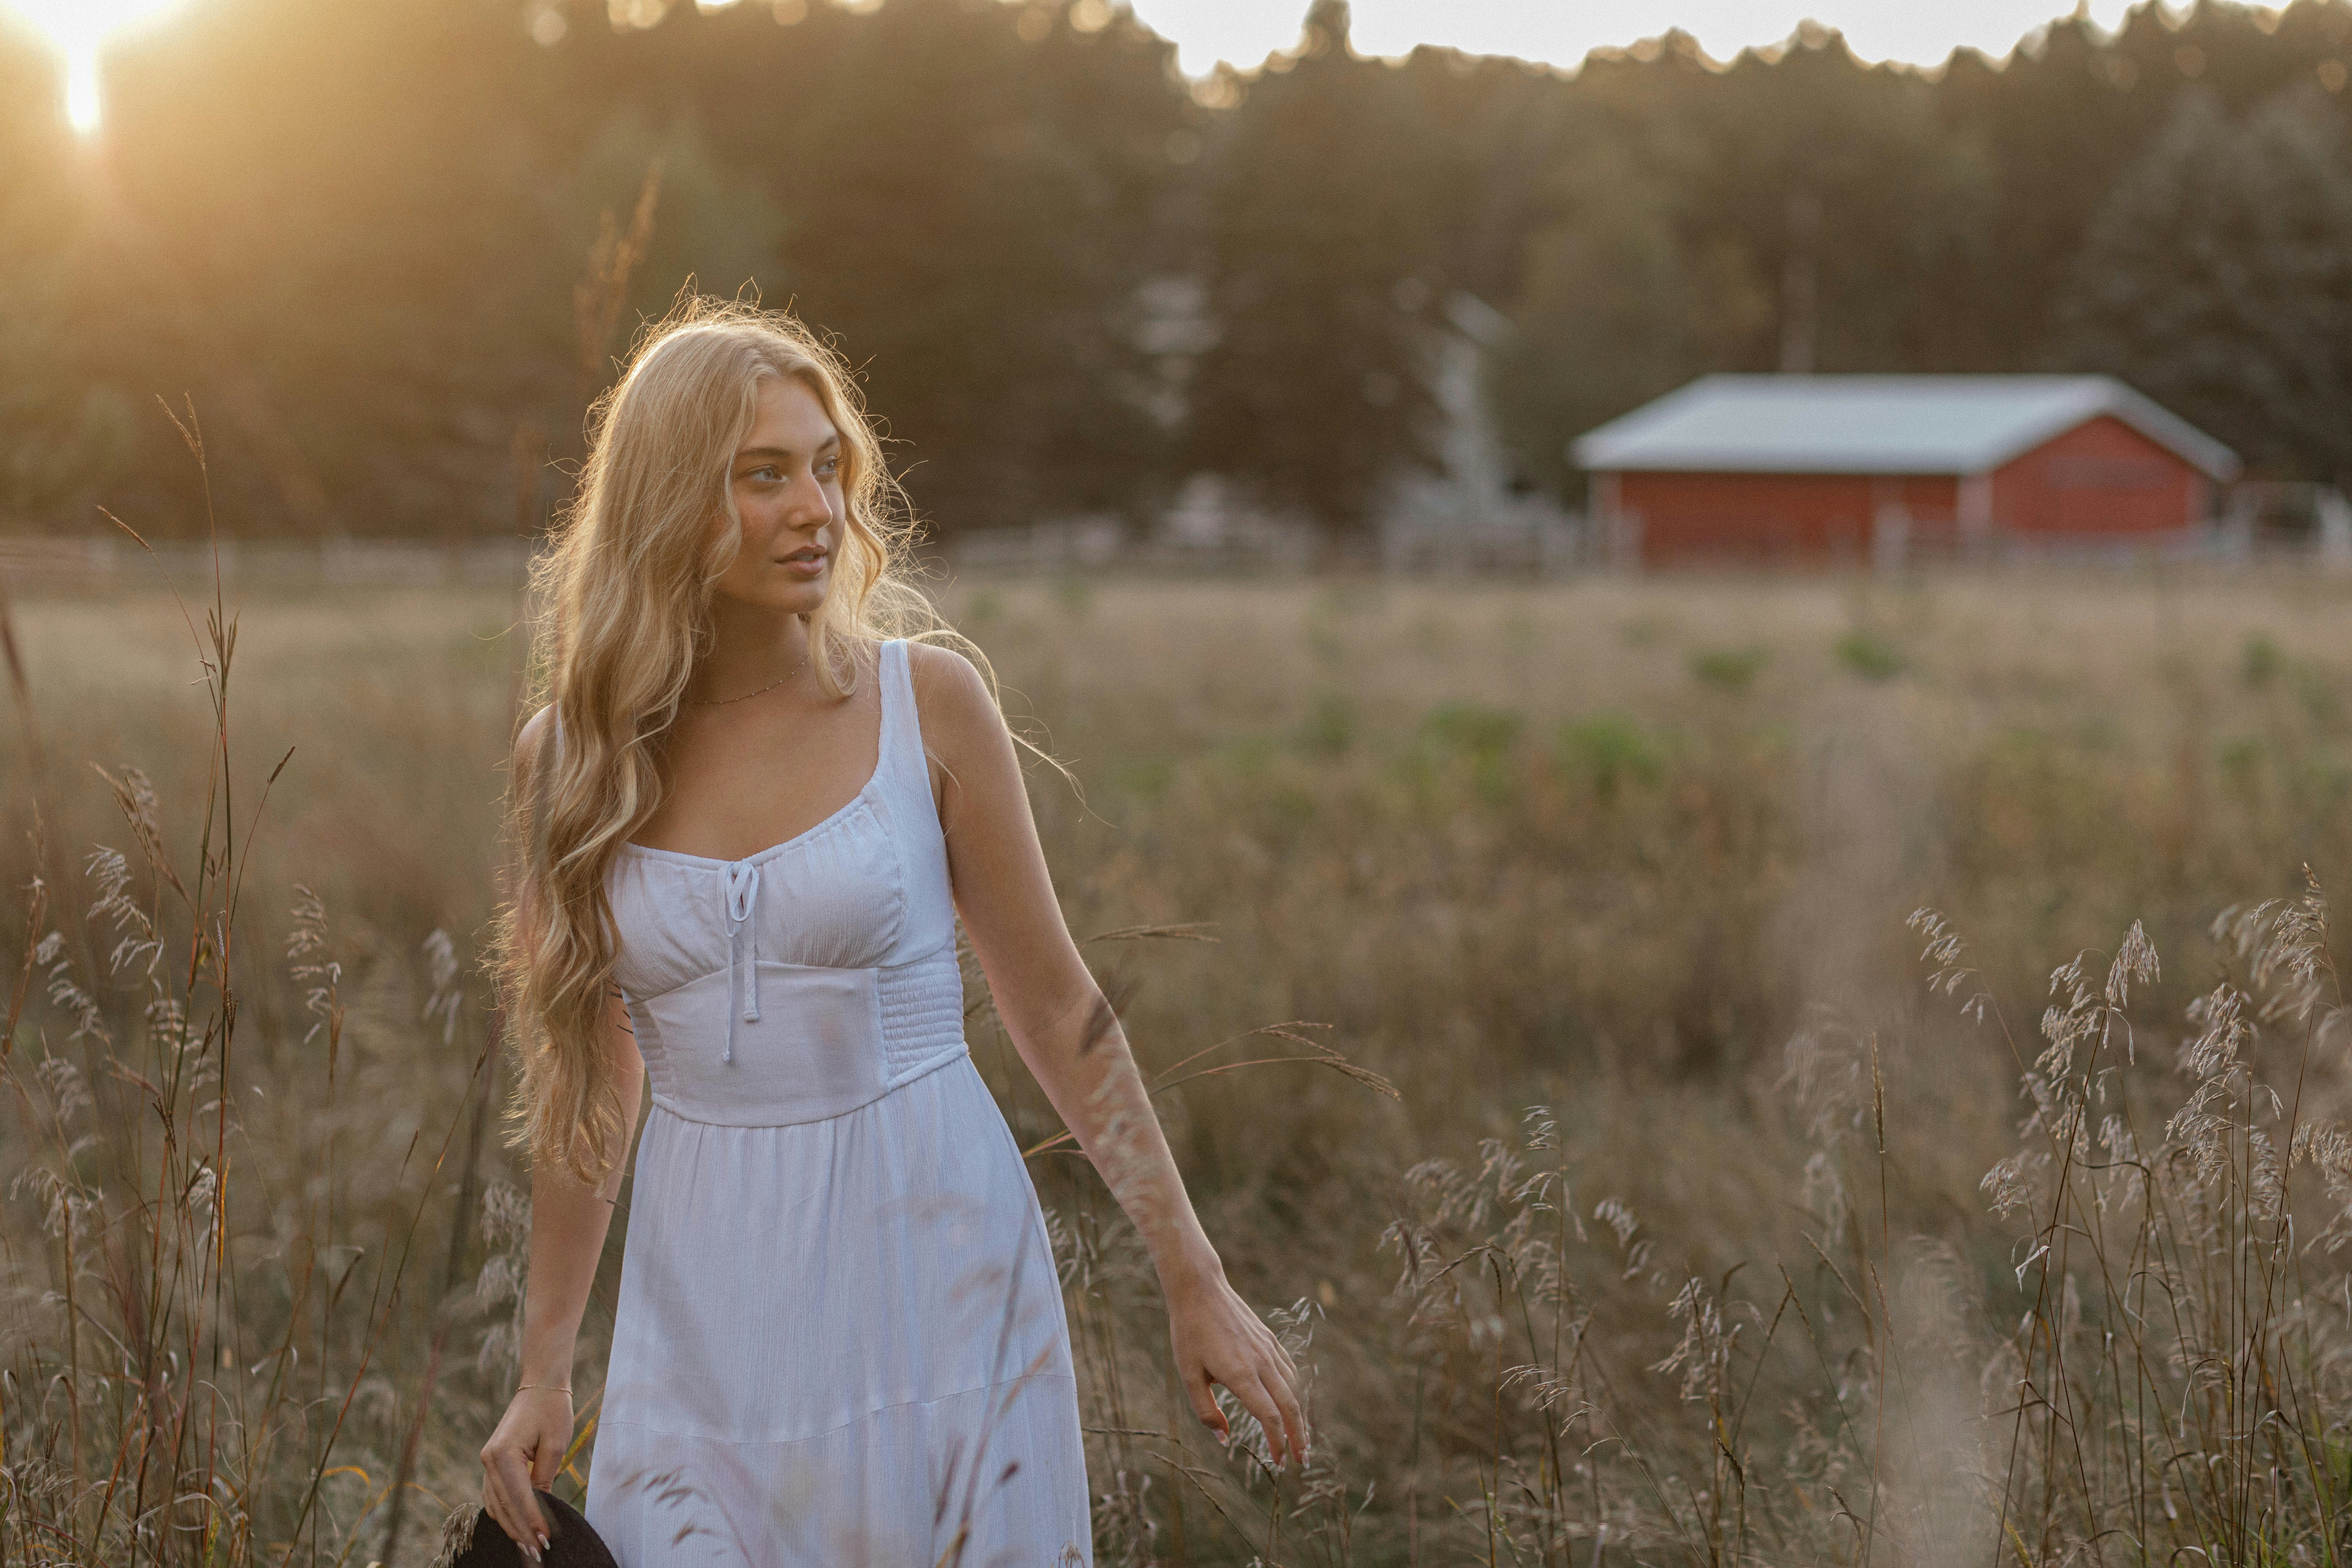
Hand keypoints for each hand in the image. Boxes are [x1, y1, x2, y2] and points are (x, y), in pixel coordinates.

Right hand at [480, 1386, 571, 1562]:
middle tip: (538, 1551)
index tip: (545, 1539)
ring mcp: (487, 1462)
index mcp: (502, 1453)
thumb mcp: (555, 1443)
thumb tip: (541, 1507)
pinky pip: (495, 1496)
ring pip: (496, 1505)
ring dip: (512, 1526)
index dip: (532, 1520)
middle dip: (521, 1530)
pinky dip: (505, 1513)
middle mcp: (489, 1460)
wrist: (540, 1385)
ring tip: (530, 1545)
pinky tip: (518, 1527)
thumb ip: (544, 1477)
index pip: (518, 1496)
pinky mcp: (492, 1464)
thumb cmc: (552, 1410)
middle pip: (504, 1505)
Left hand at [1165, 1261, 1308, 1468]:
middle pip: (1289, 1407)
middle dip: (1298, 1436)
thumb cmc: (1190, 1333)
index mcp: (1241, 1375)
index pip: (1269, 1417)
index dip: (1277, 1443)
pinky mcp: (1269, 1339)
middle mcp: (1261, 1363)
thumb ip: (1206, 1411)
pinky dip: (1294, 1391)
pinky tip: (1291, 1401)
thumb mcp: (1189, 1376)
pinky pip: (1289, 1369)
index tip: (1280, 1463)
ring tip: (1300, 1436)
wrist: (1201, 1289)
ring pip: (1293, 1388)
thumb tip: (1224, 1439)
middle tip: (1302, 1460)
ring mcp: (1268, 1349)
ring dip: (1299, 1415)